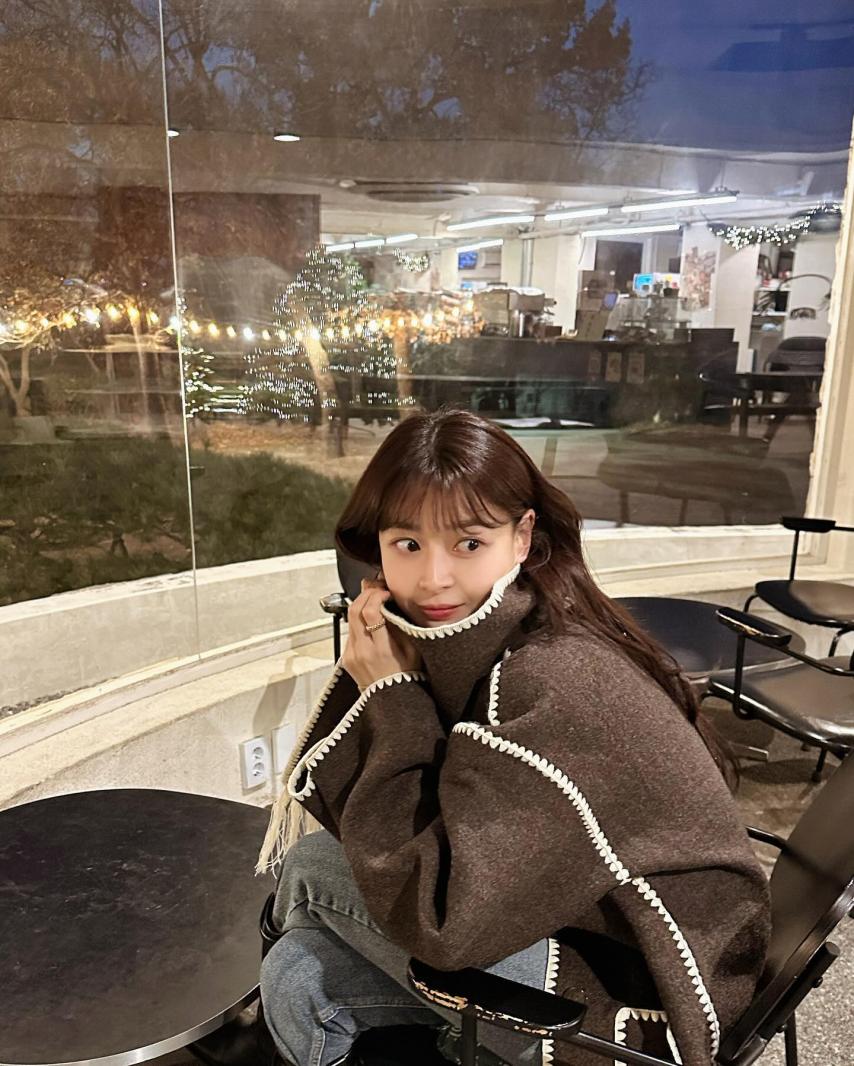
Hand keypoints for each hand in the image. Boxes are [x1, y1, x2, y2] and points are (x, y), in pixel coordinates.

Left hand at [342, 575, 421, 689]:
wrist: (390, 699)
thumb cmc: (405, 675)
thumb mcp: (412, 650)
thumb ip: (401, 625)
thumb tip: (391, 602)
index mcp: (381, 649)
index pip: (371, 613)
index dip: (377, 596)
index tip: (386, 593)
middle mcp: (362, 651)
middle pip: (355, 610)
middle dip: (366, 594)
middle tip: (378, 590)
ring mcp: (351, 654)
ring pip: (350, 618)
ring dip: (361, 605)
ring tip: (375, 601)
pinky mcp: (346, 657)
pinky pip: (350, 631)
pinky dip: (359, 621)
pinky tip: (370, 621)